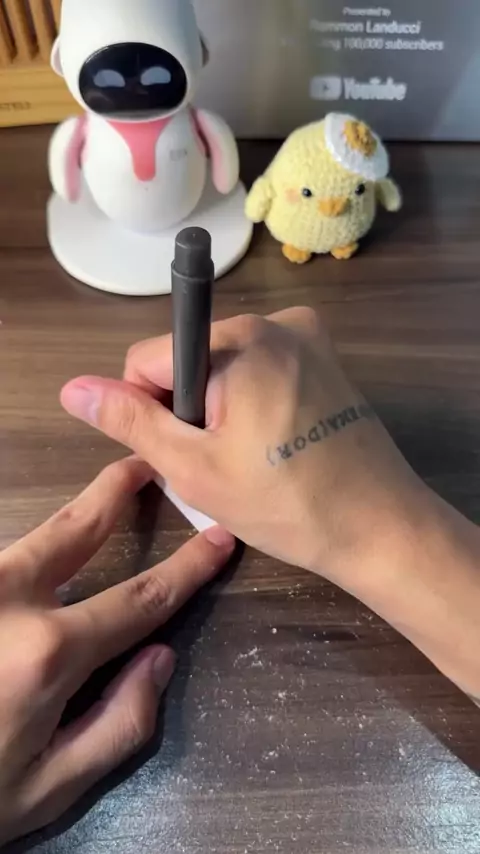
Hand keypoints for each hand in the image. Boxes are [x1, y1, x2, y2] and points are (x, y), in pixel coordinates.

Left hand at [0, 457, 233, 843]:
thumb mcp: (47, 789)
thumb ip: (118, 725)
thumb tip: (160, 657)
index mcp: (48, 653)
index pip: (139, 600)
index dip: (186, 569)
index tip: (218, 538)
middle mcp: (10, 601)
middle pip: (78, 531)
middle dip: (117, 492)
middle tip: (144, 465)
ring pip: (34, 536)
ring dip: (76, 510)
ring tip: (107, 491)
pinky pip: (4, 561)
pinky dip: (32, 550)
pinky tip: (50, 553)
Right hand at [60, 309, 428, 589]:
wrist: (380, 527)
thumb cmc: (286, 502)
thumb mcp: (194, 467)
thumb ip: (130, 420)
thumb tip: (72, 388)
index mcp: (238, 340)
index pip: (146, 360)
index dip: (148, 411)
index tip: (183, 452)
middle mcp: (274, 322)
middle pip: (189, 360)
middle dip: (190, 410)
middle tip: (222, 463)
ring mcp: (307, 337)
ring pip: (224, 367)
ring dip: (221, 409)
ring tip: (252, 459)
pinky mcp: (327, 358)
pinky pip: (262, 369)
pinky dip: (254, 401)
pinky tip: (276, 442)